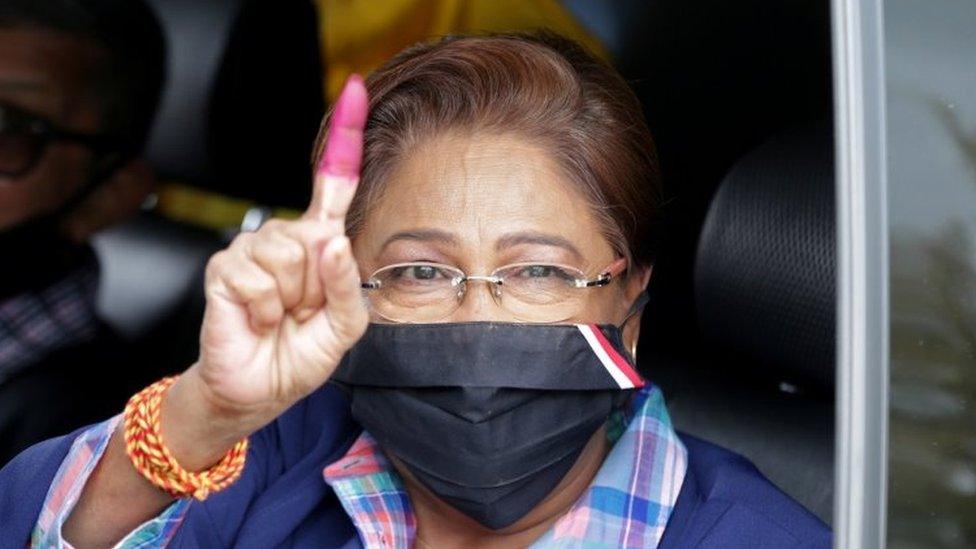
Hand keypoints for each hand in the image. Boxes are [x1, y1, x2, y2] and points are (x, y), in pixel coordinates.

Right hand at [192, 75, 369, 421]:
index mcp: (320, 246)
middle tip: (300, 313)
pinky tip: (257, 319)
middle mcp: (286, 239)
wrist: (258, 390)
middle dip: (317, 286)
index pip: (333, 186)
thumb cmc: (300, 355)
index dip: (346, 140)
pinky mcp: (223, 268)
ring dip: (290, 299)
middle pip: (316, 235)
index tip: (357, 91)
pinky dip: (264, 309)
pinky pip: (257, 277)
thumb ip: (345, 285)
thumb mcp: (344, 327)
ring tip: (279, 316)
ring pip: (288, 255)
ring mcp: (251, 249)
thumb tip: (330, 238)